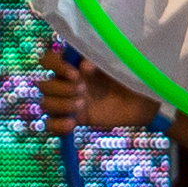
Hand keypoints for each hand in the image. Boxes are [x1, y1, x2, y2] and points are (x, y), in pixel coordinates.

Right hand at [36, 46, 161, 134]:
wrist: (144, 99)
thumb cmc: (130, 75)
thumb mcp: (115, 62)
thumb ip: (99, 60)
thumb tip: (84, 67)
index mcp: (73, 64)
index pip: (48, 61)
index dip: (55, 66)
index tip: (75, 73)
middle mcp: (67, 82)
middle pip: (43, 85)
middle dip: (61, 89)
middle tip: (83, 90)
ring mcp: (68, 101)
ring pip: (45, 104)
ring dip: (61, 105)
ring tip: (82, 104)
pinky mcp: (73, 119)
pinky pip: (50, 124)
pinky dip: (56, 126)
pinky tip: (72, 124)